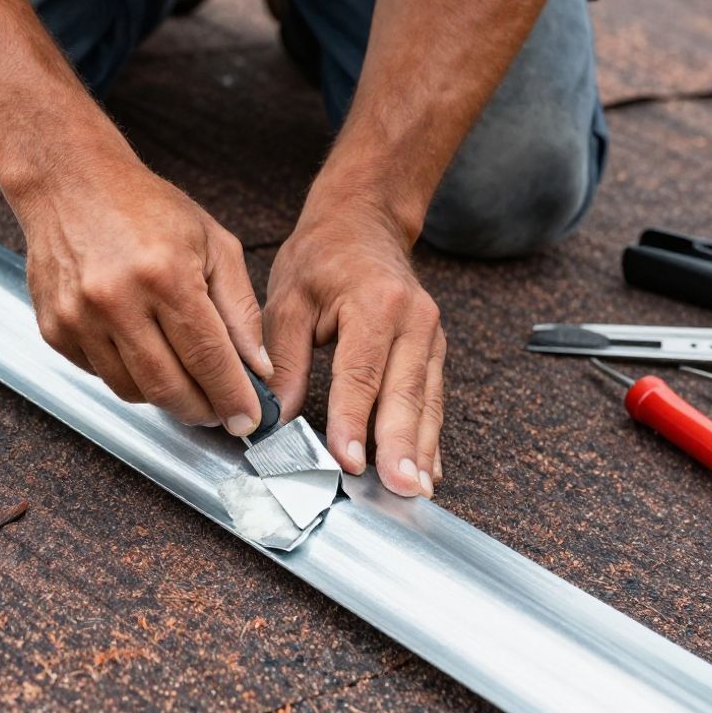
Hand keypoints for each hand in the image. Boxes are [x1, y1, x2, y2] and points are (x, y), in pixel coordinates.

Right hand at [15, 159, 272, 433]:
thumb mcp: (213, 244)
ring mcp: (79, 318)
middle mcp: (116, 300)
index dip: (233, 397)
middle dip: (202, 410)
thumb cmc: (144, 206)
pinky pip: (100, 376)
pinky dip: (128, 375)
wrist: (70, 181)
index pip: (208, 358)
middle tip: (220, 410)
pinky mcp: (55, 329)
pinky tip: (142, 351)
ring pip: (133, 391)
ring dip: (165, 396)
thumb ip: (240, 309)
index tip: (248, 421)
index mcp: (165, 275)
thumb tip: (256, 368)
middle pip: (168, 387)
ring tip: (184, 378)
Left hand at [264, 199, 445, 496]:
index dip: (354, 421)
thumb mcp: (289, 299)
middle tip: (398, 489)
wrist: (364, 221)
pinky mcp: (435, 350)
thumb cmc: (322, 257)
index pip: (361, 373)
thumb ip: (284, 360)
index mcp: (374, 304)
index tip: (349, 461)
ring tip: (417, 491)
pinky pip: (434, 398)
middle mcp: (413, 320)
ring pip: (427, 401)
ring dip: (422, 450)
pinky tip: (429, 469)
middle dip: (401, 446)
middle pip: (405, 393)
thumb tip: (277, 418)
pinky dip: (431, 436)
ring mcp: (431, 336)